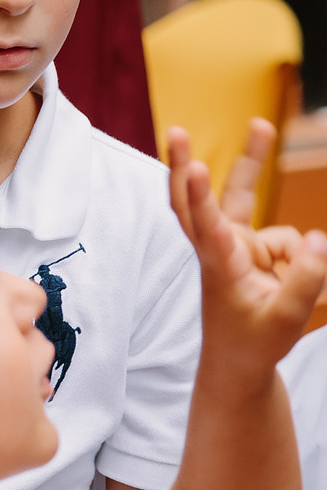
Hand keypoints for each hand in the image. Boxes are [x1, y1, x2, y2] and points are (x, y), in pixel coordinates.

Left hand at [168, 122, 326, 373]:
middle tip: (177, 130)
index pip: (206, 228)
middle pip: (197, 199)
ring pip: (241, 196)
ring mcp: (232, 245)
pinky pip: (282, 233)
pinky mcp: (246, 246)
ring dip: (252, 161)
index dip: (199, 198)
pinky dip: (295, 251)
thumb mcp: (287, 319)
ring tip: (261, 126)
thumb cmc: (254, 343)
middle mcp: (220, 249)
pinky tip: (287, 279)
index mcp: (221, 267)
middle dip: (187, 163)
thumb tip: (318, 238)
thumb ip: (305, 279)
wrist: (238, 363)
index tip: (194, 169)